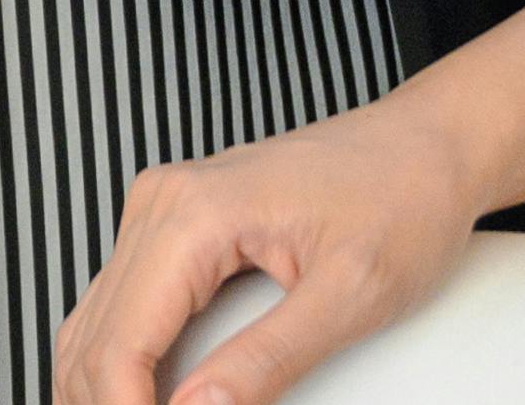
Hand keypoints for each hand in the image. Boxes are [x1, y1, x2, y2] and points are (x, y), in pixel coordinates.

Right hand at [54, 97, 487, 404]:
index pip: (119, 344)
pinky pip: (122, 303)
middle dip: (108, 404)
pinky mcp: (178, 224)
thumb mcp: (349, 296)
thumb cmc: (404, 201)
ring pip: (95, 322)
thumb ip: (267, 359)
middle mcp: (162, 203)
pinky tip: (146, 398)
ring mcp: (164, 209)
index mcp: (193, 214)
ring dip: (108, 389)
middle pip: (94, 338)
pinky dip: (123, 360)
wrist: (430, 145)